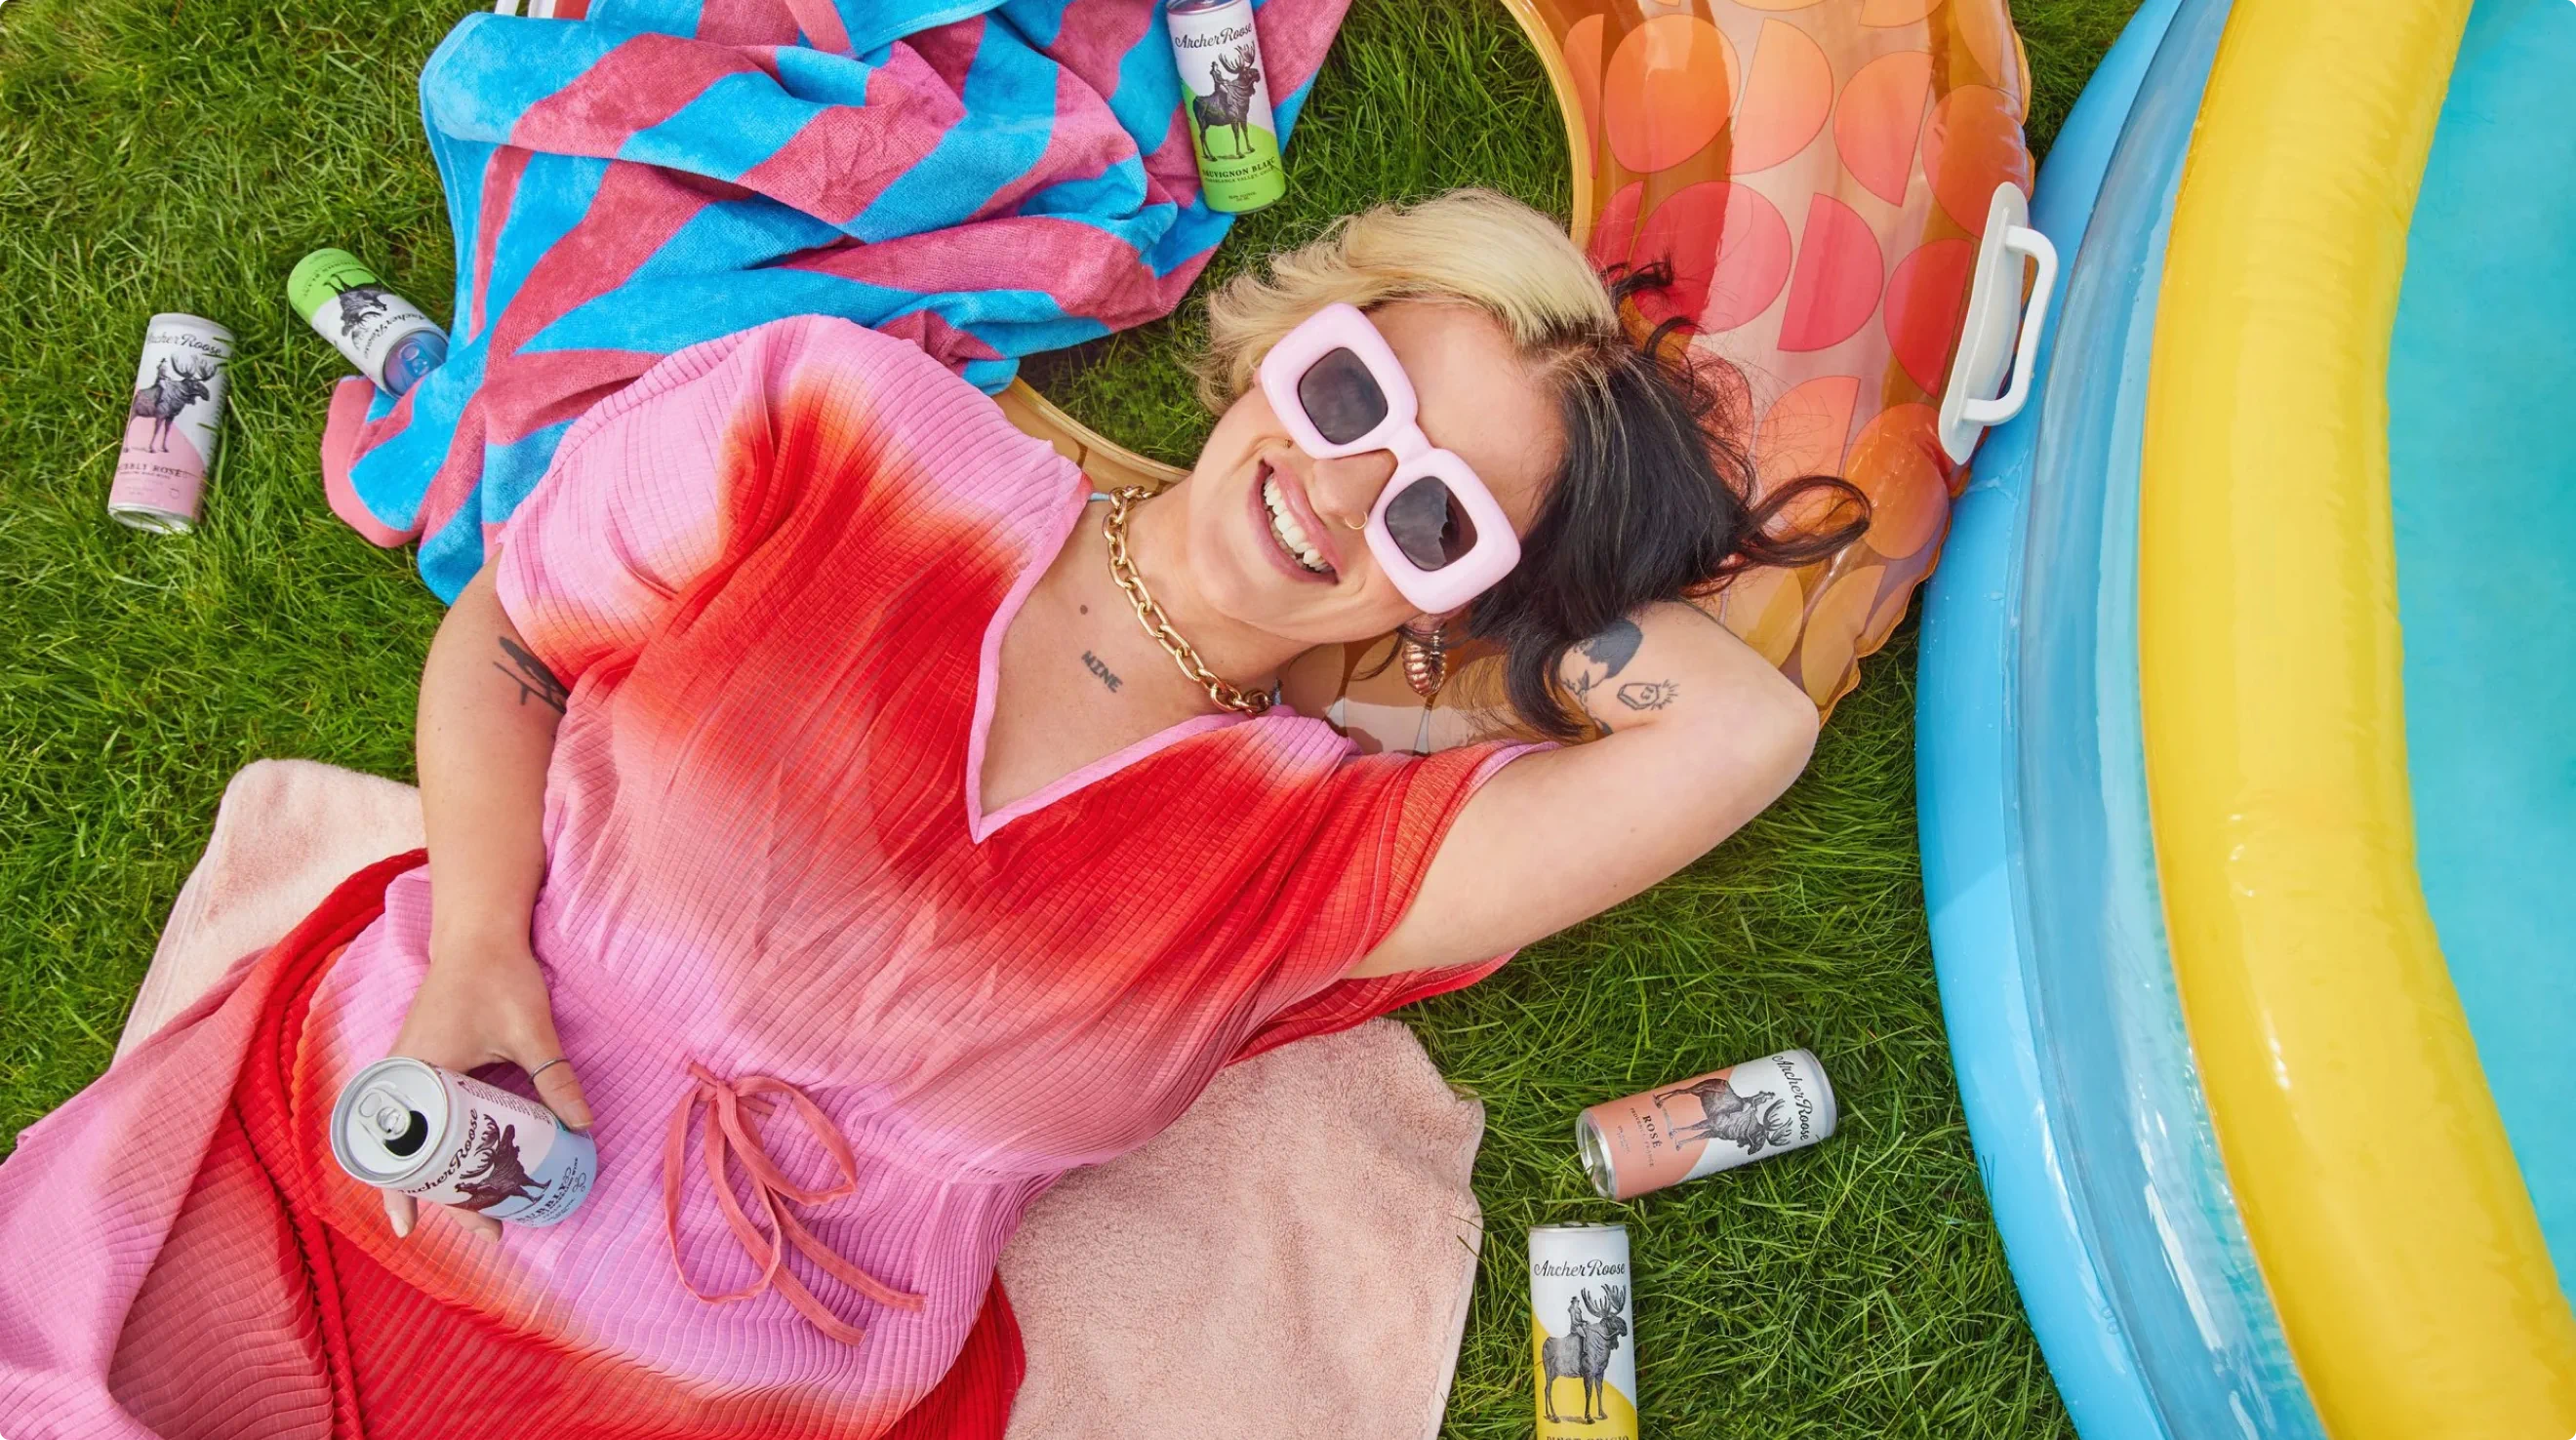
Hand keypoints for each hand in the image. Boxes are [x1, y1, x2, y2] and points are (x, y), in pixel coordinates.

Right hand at [381, 935, 590, 1242]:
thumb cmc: (497, 975)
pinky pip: (429, 1118)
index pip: (399, 1150)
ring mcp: (412, 1073)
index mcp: (414, 1075)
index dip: (404, 1194)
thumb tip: (584, 1127)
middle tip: (490, 1230)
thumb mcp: (530, 1030)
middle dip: (443, 1197)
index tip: (408, 1230)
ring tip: (487, 1207)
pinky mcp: (428, 1066)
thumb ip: (555, 1078)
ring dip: (445, 1174)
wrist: (479, 933)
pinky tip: (476, 1164)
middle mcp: (403, 1080)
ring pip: (419, 1139)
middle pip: (412, 1155)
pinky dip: (446, 1145)